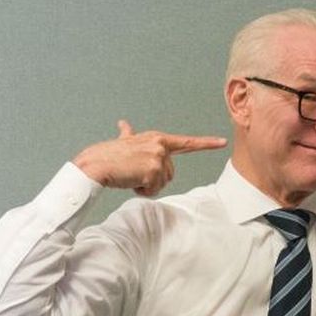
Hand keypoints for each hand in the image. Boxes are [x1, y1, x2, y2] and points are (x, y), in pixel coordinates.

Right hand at [73, 120, 227, 195]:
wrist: (94, 165)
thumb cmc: (106, 155)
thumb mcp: (122, 142)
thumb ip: (129, 134)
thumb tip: (124, 124)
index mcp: (157, 138)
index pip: (187, 142)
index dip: (206, 143)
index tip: (222, 142)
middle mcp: (161, 146)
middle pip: (171, 174)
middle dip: (154, 180)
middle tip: (135, 174)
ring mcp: (158, 157)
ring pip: (163, 183)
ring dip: (147, 186)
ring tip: (130, 176)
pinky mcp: (153, 170)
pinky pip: (153, 190)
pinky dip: (141, 191)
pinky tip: (129, 181)